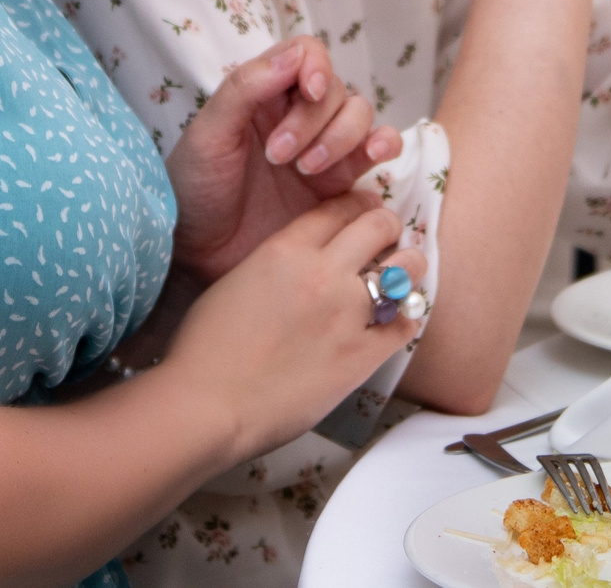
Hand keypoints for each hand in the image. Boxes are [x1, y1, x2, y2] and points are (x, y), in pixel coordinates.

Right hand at [162, 193, 428, 461]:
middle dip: (387, 227)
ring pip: (406, 269)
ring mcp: (347, 314)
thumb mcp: (235, 282)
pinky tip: (393, 321)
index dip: (357, 205)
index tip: (365, 211)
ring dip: (406, 267)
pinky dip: (403, 318)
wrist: (209, 406)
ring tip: (399, 276)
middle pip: (379, 224)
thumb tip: (301, 265)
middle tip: (387, 238)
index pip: (338, 208)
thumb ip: (276, 264)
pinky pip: (405, 323)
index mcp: (286, 251)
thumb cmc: (205, 350)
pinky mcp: (362, 356)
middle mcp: (323, 273)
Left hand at [167, 37, 403, 282]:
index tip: (309, 91)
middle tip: (279, 156)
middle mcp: (299, 115)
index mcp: (266, 93)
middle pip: (336, 90)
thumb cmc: (196, 189)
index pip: (308, 55)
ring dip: (342, 137)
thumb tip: (296, 56)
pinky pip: (378, 150)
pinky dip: (384, 144)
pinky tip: (371, 157)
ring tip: (306, 171)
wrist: (201, 254)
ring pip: (361, 116)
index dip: (317, 65)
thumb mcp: (208, 135)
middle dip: (314, 120)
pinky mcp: (341, 184)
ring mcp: (323, 148)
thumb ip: (245, 89)